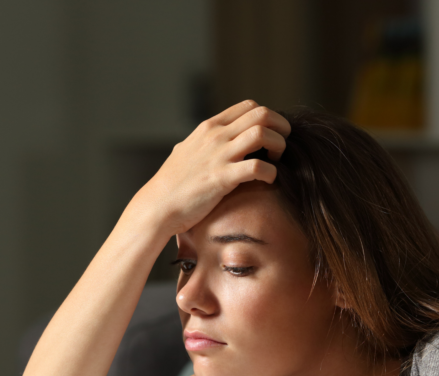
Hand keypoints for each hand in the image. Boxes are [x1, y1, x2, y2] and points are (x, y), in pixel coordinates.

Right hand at [130, 100, 290, 235]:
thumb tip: (209, 139)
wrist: (157, 206)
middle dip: (280, 128)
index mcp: (209, 128)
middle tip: (281, 147)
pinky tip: (269, 181)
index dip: (268, 118)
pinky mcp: (222, 179)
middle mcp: (216, 136)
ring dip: (278, 146)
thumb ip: (203, 142)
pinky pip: (258, 167)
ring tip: (276, 162)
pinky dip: (271, 173)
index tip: (271, 136)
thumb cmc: (172, 184)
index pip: (249, 106)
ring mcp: (219, 156)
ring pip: (262, 134)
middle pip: (261, 114)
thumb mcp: (186, 151)